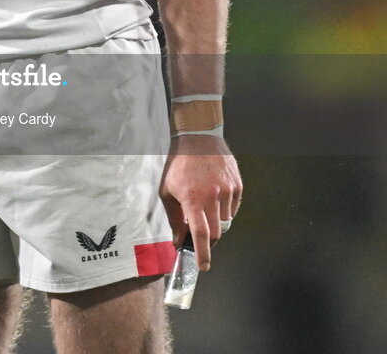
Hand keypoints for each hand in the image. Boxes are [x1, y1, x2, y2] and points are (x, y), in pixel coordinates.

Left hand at [159, 133, 241, 270]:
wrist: (198, 138)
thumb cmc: (179, 164)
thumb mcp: (168, 190)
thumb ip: (174, 217)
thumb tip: (178, 240)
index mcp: (192, 198)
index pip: (200, 234)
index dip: (202, 254)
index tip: (203, 267)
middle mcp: (212, 196)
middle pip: (215, 232)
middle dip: (207, 239)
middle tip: (199, 233)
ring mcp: (227, 190)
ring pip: (226, 222)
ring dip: (216, 222)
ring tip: (205, 206)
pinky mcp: (237, 185)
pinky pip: (234, 209)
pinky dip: (225, 211)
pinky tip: (215, 198)